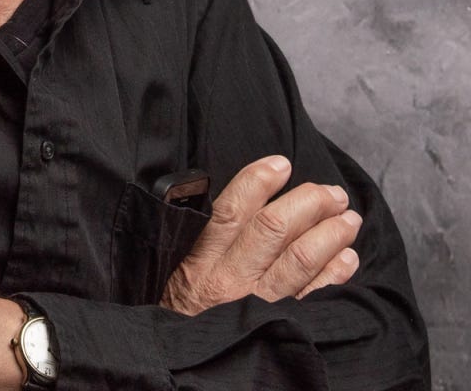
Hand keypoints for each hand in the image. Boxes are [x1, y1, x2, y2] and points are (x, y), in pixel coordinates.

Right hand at [161, 155, 361, 315]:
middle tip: (331, 192)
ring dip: (330, 233)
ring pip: (300, 259)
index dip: (259, 181)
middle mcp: (230, 279)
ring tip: (348, 218)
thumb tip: (244, 194)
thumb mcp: (177, 264)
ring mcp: (257, 305)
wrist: (185, 360)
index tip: (281, 164)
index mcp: (200, 258)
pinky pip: (314, 297)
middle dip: (309, 202)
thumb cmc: (183, 304)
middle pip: (274, 228)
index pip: (231, 210)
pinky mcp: (280, 327)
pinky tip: (347, 256)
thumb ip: (204, 233)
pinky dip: (335, 274)